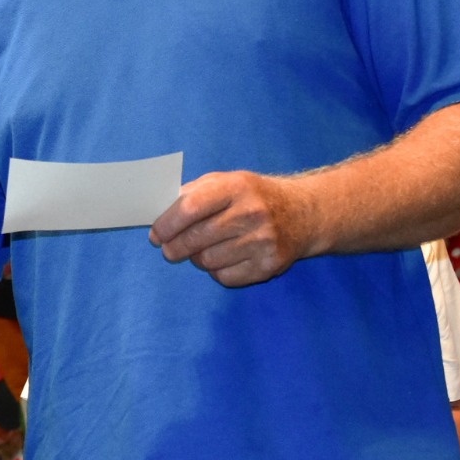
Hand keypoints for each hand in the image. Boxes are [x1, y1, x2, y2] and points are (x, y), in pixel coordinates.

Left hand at [148, 170, 315, 286]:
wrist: (303, 214)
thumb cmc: (253, 196)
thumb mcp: (226, 181)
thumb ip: (193, 193)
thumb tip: (160, 211)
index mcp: (235, 187)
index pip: (190, 208)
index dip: (167, 224)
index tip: (156, 234)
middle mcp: (251, 213)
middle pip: (196, 238)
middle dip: (174, 247)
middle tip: (168, 250)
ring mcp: (262, 241)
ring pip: (208, 261)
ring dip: (197, 259)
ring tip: (200, 250)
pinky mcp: (269, 266)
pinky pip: (225, 277)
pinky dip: (216, 271)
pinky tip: (223, 259)